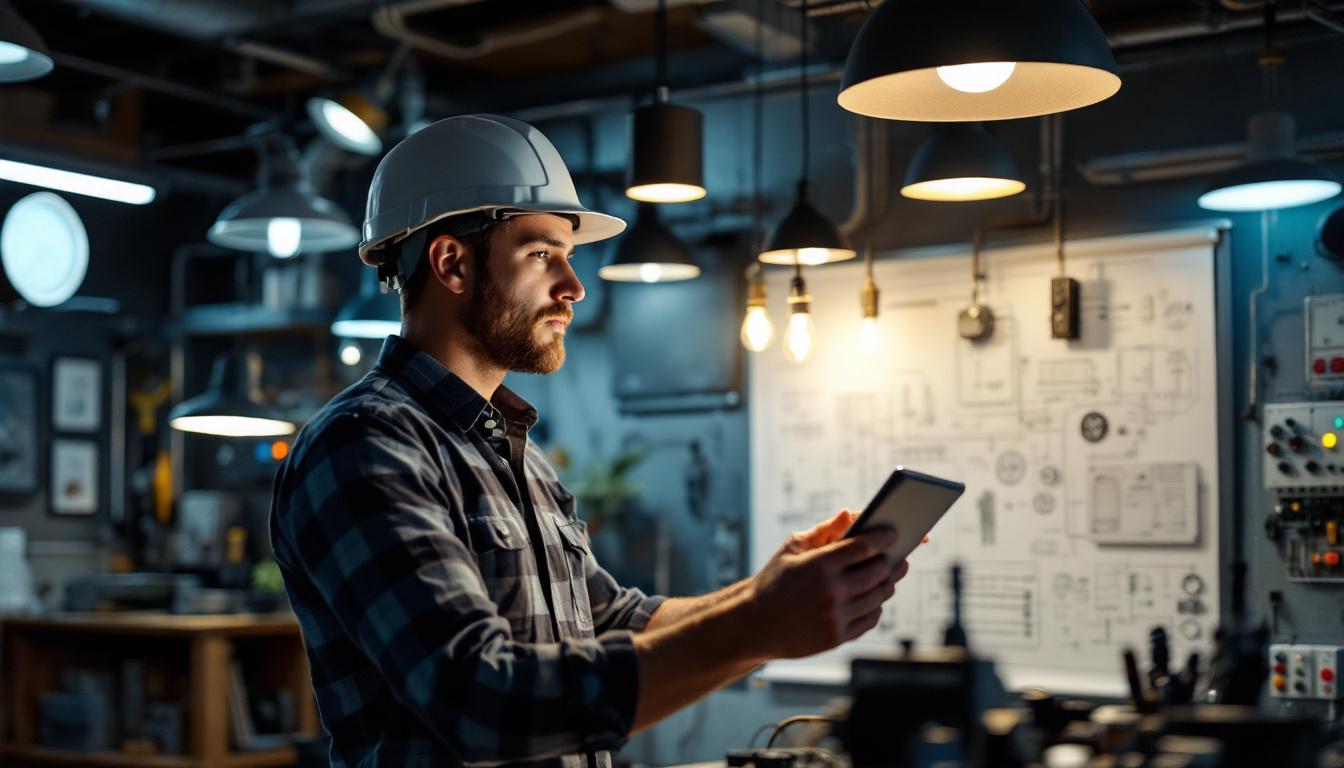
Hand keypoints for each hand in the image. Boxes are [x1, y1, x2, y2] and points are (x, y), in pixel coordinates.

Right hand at [744, 517, 910, 660]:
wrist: (753, 625)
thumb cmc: (772, 581)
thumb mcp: (791, 549)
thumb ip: (823, 530)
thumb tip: (849, 514)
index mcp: (819, 564)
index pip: (864, 547)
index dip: (883, 538)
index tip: (892, 533)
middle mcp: (831, 591)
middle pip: (878, 571)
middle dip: (891, 561)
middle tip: (897, 556)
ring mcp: (836, 616)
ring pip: (878, 596)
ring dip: (888, 584)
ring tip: (889, 576)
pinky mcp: (837, 637)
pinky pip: (870, 619)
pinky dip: (876, 606)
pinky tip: (874, 598)